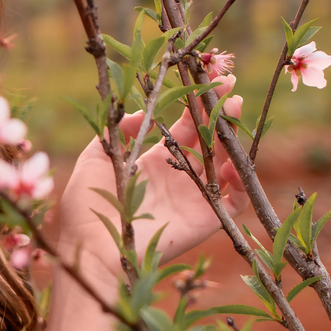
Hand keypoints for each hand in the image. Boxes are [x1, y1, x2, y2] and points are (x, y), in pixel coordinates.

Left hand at [60, 77, 247, 269]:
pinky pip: (234, 201)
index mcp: (153, 162)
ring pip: (224, 164)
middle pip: (208, 141)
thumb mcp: (95, 159)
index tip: (207, 82)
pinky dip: (241, 182)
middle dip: (220, 115)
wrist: (94, 248)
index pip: (185, 128)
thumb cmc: (88, 206)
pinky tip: (232, 161)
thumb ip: (117, 132)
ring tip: (234, 113)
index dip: (197, 106)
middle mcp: (177, 178)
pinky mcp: (205, 220)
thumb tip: (143, 113)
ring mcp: (193, 198)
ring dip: (233, 139)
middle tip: (230, 89)